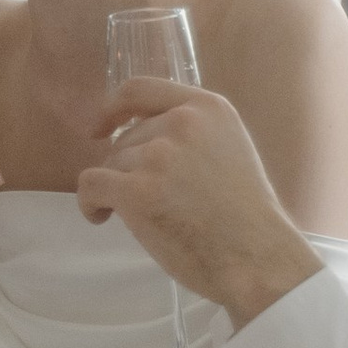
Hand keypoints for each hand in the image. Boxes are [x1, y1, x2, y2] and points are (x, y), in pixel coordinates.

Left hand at [76, 78, 319, 329]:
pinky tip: (101, 216)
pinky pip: (91, 185)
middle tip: (151, 200)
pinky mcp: (137, 191)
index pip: (140, 89)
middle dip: (128, 168)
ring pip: (110, 164)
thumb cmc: (247, 215)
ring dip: (115, 189)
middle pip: (125, 137)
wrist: (258, 259)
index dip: (113, 108)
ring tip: (140, 217)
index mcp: (208, 108)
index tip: (102, 128)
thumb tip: (139, 138)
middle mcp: (181, 123)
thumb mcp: (229, 148)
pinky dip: (89, 202)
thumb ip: (192, 133)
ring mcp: (158, 156)